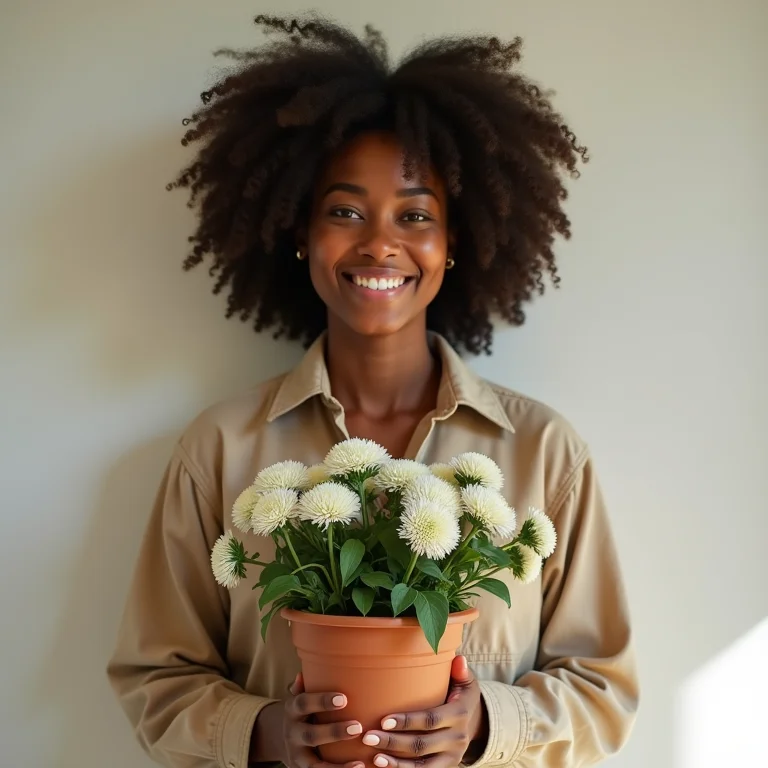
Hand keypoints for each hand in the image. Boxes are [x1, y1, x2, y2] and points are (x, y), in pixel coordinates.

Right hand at [252, 674, 364, 767]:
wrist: (281, 740)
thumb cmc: (302, 712)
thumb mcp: (298, 697)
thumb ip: (301, 687)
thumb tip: (302, 674)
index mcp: (292, 711)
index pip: (303, 704)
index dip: (321, 701)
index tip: (343, 699)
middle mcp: (292, 734)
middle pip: (311, 735)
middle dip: (334, 732)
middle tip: (357, 727)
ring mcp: (297, 756)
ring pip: (314, 766)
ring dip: (336, 767)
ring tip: (359, 764)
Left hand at [361, 656, 486, 767]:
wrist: (475, 725)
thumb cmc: (461, 696)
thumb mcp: (465, 683)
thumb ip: (460, 672)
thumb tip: (458, 659)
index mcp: (459, 714)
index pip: (430, 719)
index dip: (408, 721)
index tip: (384, 719)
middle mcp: (456, 739)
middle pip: (421, 745)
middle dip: (393, 742)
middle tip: (368, 737)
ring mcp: (451, 757)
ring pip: (421, 765)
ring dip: (396, 763)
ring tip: (374, 757)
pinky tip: (384, 767)